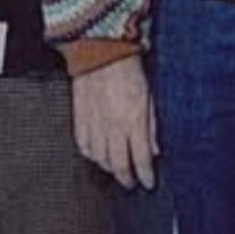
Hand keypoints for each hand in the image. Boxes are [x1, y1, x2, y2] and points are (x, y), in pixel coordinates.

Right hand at [72, 57, 157, 188]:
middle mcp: (113, 126)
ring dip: (109, 168)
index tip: (148, 183)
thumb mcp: (150, 96)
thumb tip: (155, 150)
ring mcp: (94, 123)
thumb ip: (151, 125)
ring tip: (116, 170)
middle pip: (118, 164)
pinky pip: (84, 145)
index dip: (145, 175)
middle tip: (131, 183)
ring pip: (100, 158)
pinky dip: (91, 155)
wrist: (100, 50)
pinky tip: (97, 156)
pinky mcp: (79, 117)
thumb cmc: (129, 68)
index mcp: (134, 120)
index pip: (140, 159)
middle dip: (126, 178)